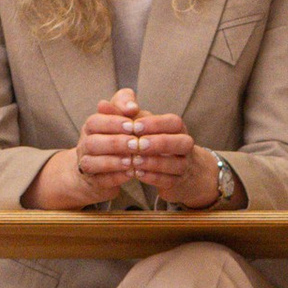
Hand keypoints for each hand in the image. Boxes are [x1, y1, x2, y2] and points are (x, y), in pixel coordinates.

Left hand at [72, 90, 218, 211]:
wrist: (172, 168)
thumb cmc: (149, 139)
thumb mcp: (138, 124)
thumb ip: (121, 114)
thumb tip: (102, 105)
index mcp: (176, 128)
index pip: (173, 122)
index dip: (155, 124)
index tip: (135, 126)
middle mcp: (184, 145)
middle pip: (182, 142)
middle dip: (159, 143)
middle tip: (137, 144)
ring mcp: (184, 165)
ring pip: (176, 164)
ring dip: (154, 162)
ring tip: (134, 161)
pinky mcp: (177, 182)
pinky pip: (169, 181)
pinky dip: (152, 177)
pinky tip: (137, 173)